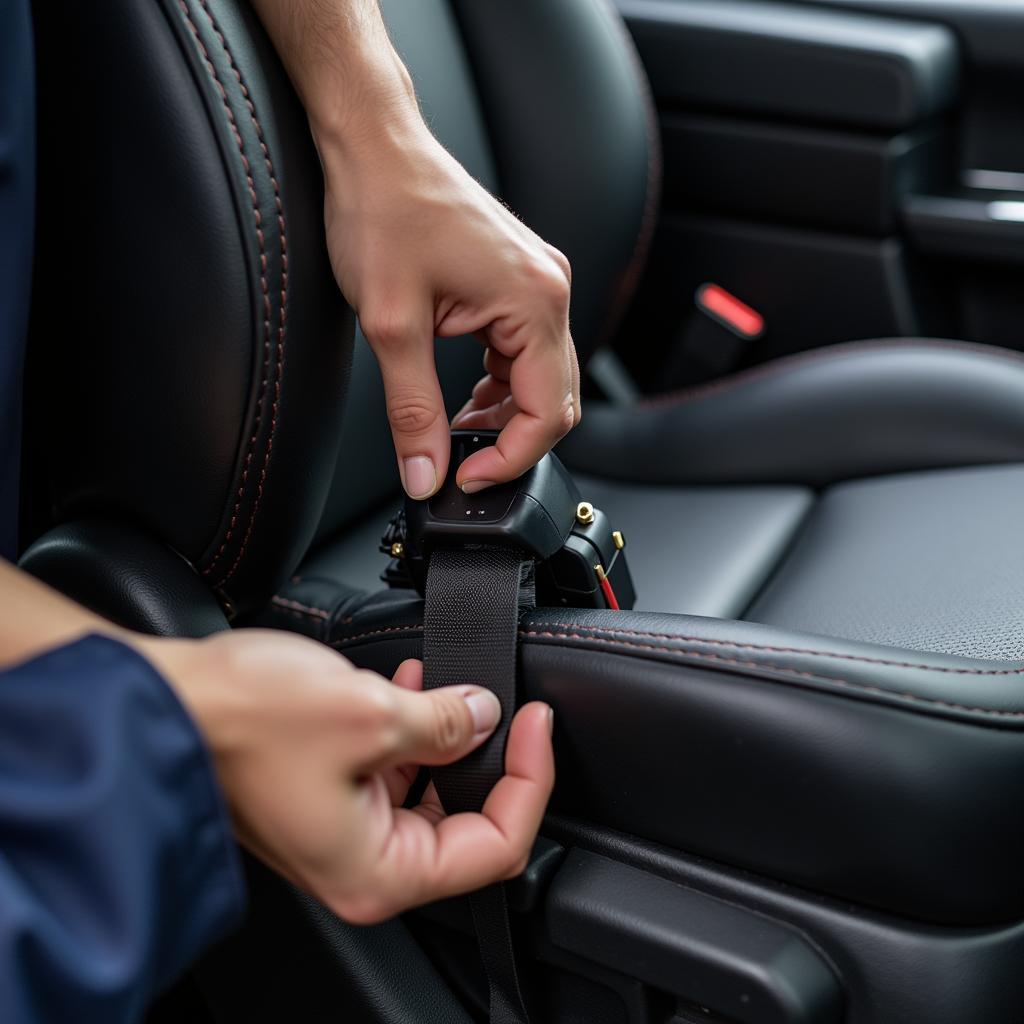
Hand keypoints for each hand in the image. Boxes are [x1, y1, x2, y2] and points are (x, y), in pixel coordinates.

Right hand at [139, 630, 553, 923]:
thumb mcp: (369, 714)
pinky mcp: (326, 794)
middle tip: (509, 706)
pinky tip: (411, 682)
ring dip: (450, 735)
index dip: (530, 781)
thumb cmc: (241, 723)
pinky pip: (392, 770)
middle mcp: (362, 864)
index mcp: (378, 873)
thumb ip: (442, 721)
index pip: (496, 846)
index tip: (537, 724)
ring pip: (432, 791)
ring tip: (453, 683)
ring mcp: (342, 829)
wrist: (164, 701)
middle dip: (492, 758)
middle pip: (468, 822)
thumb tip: (481, 716)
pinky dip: (412, 729)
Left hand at [321, 125, 580, 498]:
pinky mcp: (518, 281)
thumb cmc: (385, 210)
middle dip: (509, 442)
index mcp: (535, 301)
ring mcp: (538, 283)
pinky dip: (499, 385)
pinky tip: (465, 397)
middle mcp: (549, 291)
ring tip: (453, 430)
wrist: (375, 147)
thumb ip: (412, 411)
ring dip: (503, 415)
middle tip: (458, 463)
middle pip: (555, 400)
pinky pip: (525, 352)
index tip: (465, 480)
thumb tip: (424, 473)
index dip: (509, 460)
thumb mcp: (392, 325)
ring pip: (541, 379)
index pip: (549, 413)